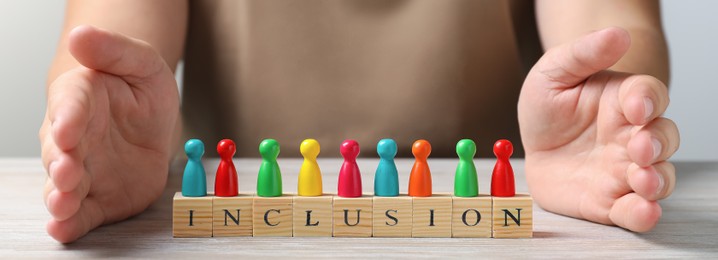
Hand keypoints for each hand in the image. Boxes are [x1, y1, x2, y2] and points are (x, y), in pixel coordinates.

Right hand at [39, 25, 179, 242]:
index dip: (68, 118)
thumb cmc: (140, 88)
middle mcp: (73, 138)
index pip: (71, 106)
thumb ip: (114, 49)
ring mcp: (83, 171)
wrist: (149, 121)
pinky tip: (62, 230)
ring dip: (61, 197)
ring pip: (64, 186)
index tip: (69, 128)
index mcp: (81, 99)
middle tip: (68, 170)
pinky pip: (81, 214)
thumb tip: (81, 35)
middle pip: (61, 152)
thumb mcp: (141, 61)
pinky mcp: (98, 198)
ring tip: (62, 203)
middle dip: (63, 163)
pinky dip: (70, 224)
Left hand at [518, 27, 679, 231]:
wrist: (536, 144)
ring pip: (658, 177)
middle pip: (663, 138)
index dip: (648, 99)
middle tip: (640, 147)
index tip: (636, 106)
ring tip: (643, 180)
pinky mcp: (610, 200)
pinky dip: (642, 214)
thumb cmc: (551, 105)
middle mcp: (633, 136)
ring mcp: (626, 170)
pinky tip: (641, 211)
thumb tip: (616, 34)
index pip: (649, 95)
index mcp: (624, 101)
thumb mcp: (553, 73)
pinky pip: (634, 211)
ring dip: (657, 181)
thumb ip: (583, 54)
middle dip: (657, 143)